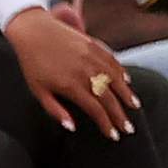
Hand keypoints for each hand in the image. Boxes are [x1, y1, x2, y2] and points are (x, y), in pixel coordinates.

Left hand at [6, 4, 135, 136]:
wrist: (33, 31)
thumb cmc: (33, 64)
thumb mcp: (39, 91)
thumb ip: (56, 110)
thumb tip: (71, 126)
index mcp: (71, 86)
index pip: (95, 110)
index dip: (106, 124)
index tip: (114, 135)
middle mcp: (85, 72)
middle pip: (109, 98)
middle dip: (120, 115)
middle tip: (129, 128)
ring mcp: (92, 58)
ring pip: (116, 79)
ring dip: (127, 94)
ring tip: (135, 106)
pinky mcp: (94, 46)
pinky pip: (113, 62)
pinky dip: (122, 72)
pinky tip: (127, 81)